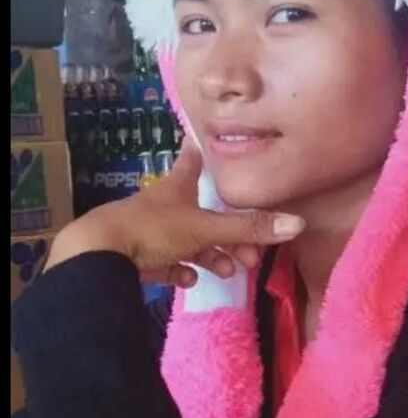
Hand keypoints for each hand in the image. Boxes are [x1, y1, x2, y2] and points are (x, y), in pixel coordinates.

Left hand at [46, 138, 305, 287]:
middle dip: (228, 230)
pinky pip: (167, 262)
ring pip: (188, 240)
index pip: (194, 159)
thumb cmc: (152, 228)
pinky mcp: (137, 257)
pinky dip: (181, 270)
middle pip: (201, 211)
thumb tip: (298, 223)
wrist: (98, 254)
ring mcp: (149, 231)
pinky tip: (189, 279)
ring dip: (210, 254)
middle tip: (250, 250)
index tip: (208, 138)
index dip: (204, 149)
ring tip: (227, 270)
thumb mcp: (205, 228)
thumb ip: (249, 227)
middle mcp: (164, 204)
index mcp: (177, 186)